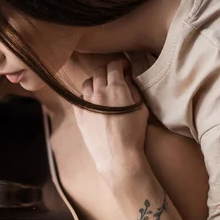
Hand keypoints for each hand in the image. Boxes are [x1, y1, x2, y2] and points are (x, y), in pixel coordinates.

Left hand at [73, 58, 148, 184]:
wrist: (118, 156)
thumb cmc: (134, 134)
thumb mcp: (141, 109)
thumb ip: (133, 91)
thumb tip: (127, 80)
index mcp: (116, 88)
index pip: (114, 66)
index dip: (120, 63)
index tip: (124, 67)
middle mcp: (99, 92)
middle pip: (99, 72)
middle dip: (107, 71)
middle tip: (113, 76)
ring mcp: (87, 103)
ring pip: (87, 83)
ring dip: (95, 82)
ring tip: (101, 88)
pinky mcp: (80, 115)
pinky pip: (78, 98)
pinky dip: (85, 96)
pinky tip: (92, 101)